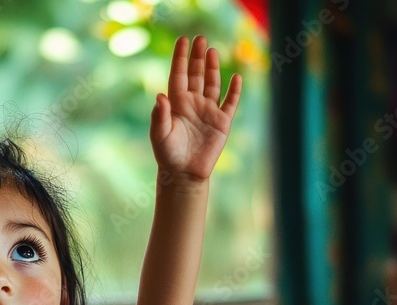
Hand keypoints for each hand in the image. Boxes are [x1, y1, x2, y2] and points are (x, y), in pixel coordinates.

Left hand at [150, 35, 241, 184]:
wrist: (184, 174)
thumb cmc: (168, 154)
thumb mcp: (159, 135)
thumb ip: (160, 115)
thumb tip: (160, 95)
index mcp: (177, 103)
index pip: (178, 75)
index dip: (180, 58)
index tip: (182, 40)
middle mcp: (193, 103)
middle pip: (196, 74)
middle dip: (198, 57)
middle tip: (200, 38)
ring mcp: (208, 111)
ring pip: (212, 84)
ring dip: (213, 68)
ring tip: (212, 51)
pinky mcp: (222, 122)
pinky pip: (230, 102)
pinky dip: (234, 90)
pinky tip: (236, 77)